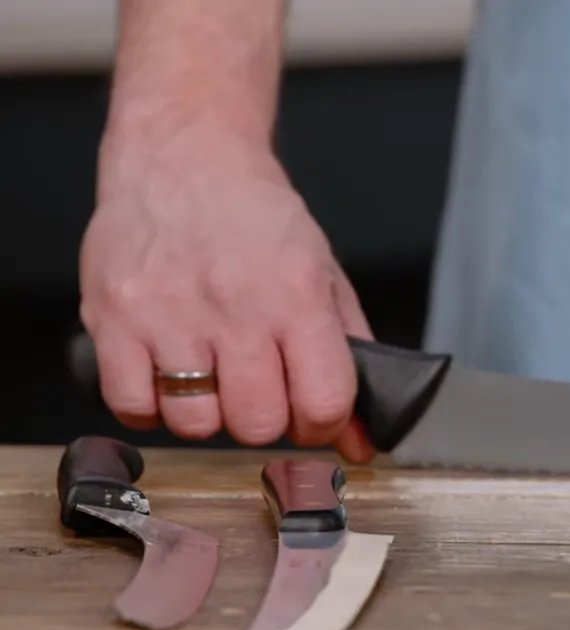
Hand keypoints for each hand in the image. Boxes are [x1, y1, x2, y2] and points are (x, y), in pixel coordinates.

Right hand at [79, 129, 375, 462]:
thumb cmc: (257, 218)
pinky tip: (166, 375)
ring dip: (208, 413)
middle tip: (260, 390)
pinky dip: (151, 406)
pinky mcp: (114, 318)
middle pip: (257, 423)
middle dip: (266, 420)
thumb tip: (362, 440)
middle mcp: (235, 307)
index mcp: (297, 295)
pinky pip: (131, 405)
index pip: (324, 402)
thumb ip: (350, 360)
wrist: (184, 156)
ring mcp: (168, 314)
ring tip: (211, 375)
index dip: (324, 425)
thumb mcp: (325, 276)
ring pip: (195, 423)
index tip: (313, 415)